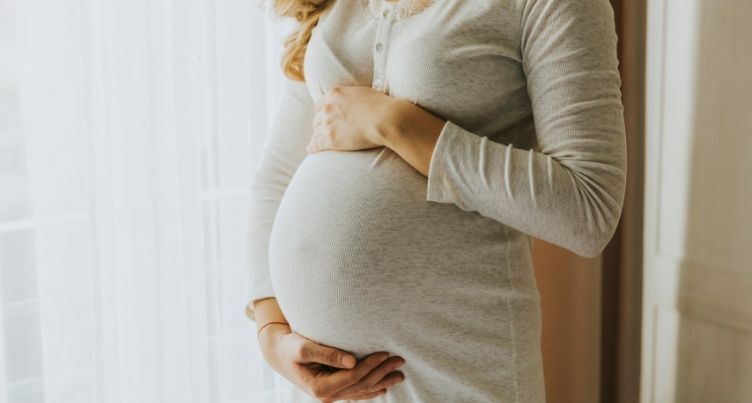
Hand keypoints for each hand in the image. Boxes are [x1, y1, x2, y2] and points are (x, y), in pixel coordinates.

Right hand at [258, 324, 405, 401]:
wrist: (278, 354)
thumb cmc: (290, 346)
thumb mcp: (304, 347)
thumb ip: (327, 353)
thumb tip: (352, 360)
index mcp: (320, 387)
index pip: (353, 377)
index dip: (370, 365)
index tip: (385, 352)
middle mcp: (327, 396)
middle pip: (361, 385)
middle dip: (382, 373)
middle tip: (400, 360)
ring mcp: (331, 395)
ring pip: (361, 391)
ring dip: (382, 382)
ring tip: (400, 375)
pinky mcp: (333, 390)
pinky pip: (356, 393)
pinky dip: (371, 391)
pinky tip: (384, 387)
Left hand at [306, 85, 409, 153]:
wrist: (386, 119)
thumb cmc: (381, 106)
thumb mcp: (363, 93)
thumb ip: (351, 96)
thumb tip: (353, 100)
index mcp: (335, 94)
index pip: (320, 104)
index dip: (321, 112)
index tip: (323, 117)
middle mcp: (328, 107)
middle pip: (317, 118)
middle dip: (319, 125)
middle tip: (322, 131)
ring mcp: (328, 124)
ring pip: (316, 131)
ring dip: (317, 136)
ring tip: (316, 142)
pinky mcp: (331, 139)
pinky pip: (316, 144)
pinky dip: (312, 147)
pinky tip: (310, 150)